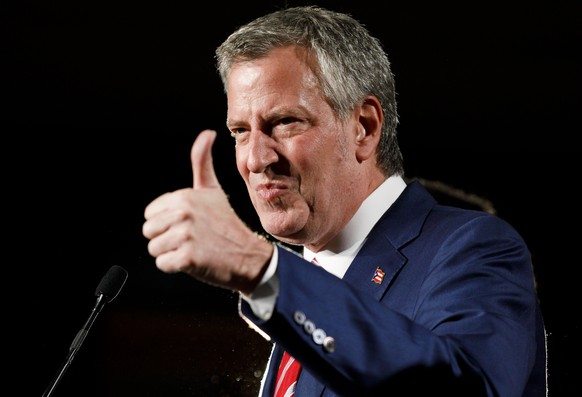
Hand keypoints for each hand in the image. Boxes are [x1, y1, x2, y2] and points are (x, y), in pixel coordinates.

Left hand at [142, 129, 272, 293]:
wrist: (248, 256)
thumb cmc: (226, 224)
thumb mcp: (213, 190)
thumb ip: (202, 162)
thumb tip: (207, 133)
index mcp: (184, 196)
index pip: (150, 214)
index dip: (167, 222)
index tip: (191, 224)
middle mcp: (184, 213)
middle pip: (149, 231)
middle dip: (166, 239)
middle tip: (192, 239)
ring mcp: (186, 235)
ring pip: (154, 249)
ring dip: (171, 254)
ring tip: (194, 249)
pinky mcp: (187, 258)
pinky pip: (163, 264)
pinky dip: (177, 267)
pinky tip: (195, 261)